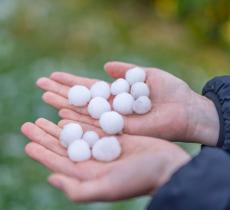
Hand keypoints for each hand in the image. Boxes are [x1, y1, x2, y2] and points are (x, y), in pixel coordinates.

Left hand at [21, 118, 189, 201]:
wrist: (168, 166)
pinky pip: (93, 124)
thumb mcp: (109, 187)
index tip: (27, 142)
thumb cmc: (141, 179)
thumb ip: (79, 189)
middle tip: (30, 124)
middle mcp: (95, 159)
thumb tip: (51, 180)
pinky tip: (69, 111)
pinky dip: (80, 117)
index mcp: (91, 173)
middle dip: (46, 135)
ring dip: (60, 123)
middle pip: (65, 145)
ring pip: (77, 131)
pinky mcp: (116, 135)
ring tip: (45, 114)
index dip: (43, 152)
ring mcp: (105, 146)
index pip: (60, 162)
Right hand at [36, 61, 218, 145]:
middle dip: (62, 91)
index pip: (89, 87)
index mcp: (118, 94)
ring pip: (84, 112)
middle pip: (82, 99)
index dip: (72, 81)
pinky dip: (79, 119)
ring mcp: (114, 120)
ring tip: (45, 97)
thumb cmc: (171, 91)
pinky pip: (95, 125)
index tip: (54, 75)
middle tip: (41, 85)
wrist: (187, 110)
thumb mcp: (146, 75)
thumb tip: (104, 66)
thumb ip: (125, 71)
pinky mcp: (119, 131)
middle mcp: (111, 108)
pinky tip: (62, 114)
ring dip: (64, 104)